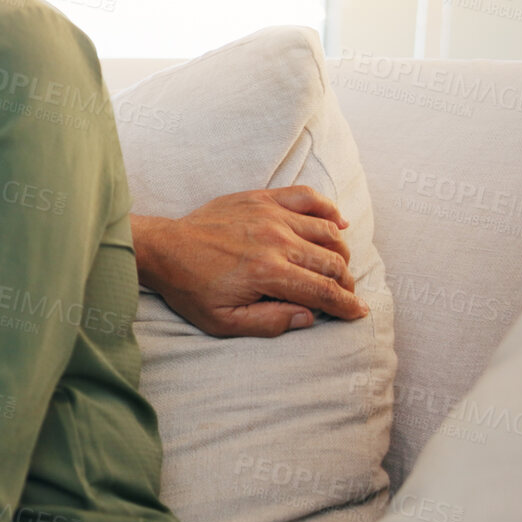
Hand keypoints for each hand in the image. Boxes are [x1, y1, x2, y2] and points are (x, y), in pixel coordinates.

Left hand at [135, 186, 368, 337]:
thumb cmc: (190, 288)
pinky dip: (328, 209)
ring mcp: (270, 215)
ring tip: (337, 267)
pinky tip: (337, 224)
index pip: (323, 291)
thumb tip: (308, 316)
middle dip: (345, 282)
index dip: (346, 305)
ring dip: (340, 251)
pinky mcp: (261, 199)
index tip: (358, 311)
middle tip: (344, 293)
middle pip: (332, 262)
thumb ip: (268, 323)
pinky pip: (307, 197)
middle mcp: (275, 241)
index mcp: (267, 273)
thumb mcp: (222, 321)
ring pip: (327, 231)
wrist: (163, 248)